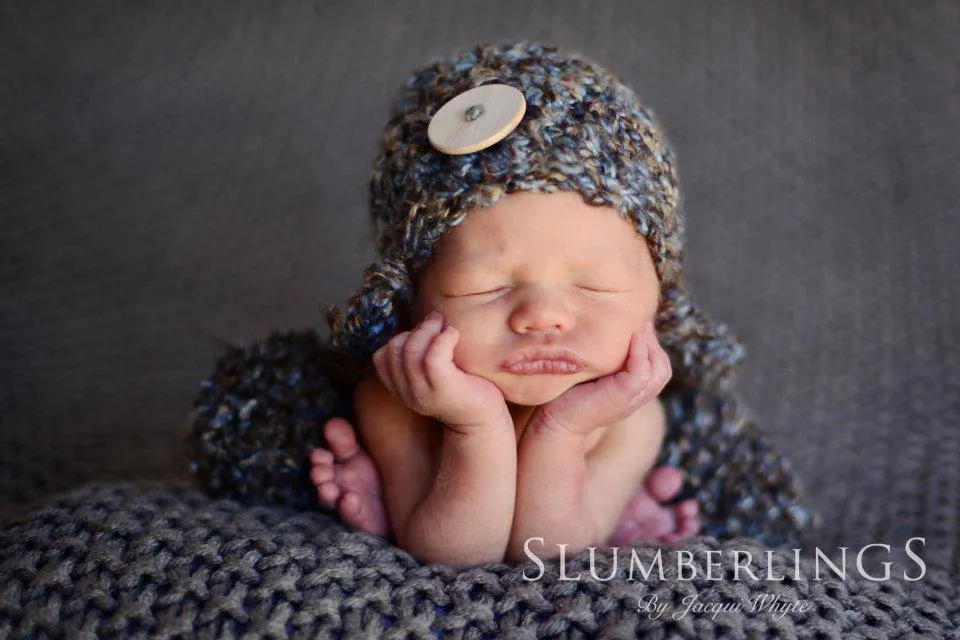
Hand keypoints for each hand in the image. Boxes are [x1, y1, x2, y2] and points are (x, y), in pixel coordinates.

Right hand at [373, 310, 507, 433]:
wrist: (483, 419)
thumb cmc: (462, 388)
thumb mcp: (431, 375)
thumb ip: (418, 356)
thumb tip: (422, 321)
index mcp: (401, 390)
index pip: (381, 357)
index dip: (400, 338)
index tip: (424, 334)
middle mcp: (408, 394)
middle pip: (395, 349)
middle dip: (415, 330)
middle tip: (437, 324)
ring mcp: (425, 393)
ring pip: (411, 350)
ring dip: (428, 329)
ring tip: (445, 326)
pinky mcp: (445, 388)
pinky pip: (433, 356)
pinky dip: (443, 338)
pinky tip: (453, 334)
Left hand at [531, 321, 671, 436]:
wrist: (555, 423)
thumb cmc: (565, 396)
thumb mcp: (590, 376)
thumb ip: (604, 363)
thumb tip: (603, 335)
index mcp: (631, 395)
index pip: (657, 370)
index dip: (652, 347)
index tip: (640, 327)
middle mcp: (635, 399)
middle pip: (662, 370)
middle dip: (655, 344)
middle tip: (643, 324)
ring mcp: (630, 399)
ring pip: (658, 371)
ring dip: (650, 345)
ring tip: (639, 328)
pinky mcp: (622, 396)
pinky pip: (641, 372)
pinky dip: (639, 353)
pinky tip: (631, 338)